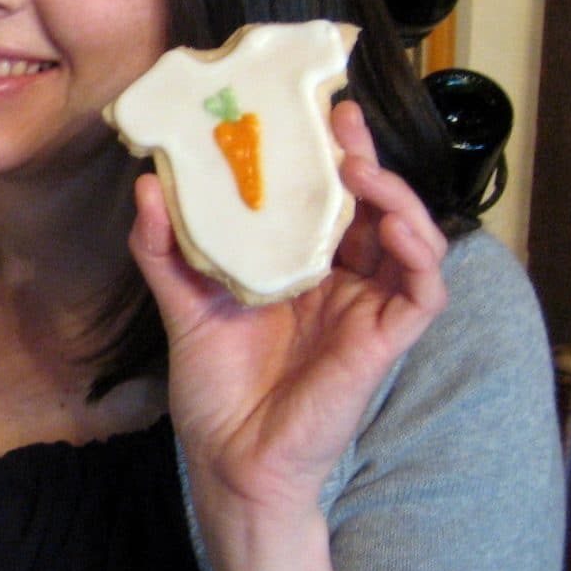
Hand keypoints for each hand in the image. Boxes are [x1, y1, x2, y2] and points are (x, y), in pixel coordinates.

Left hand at [128, 101, 448, 518]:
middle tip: (337, 118)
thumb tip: (145, 184)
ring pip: (408, 237)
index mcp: (297, 268)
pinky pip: (425, 289)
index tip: (308, 112)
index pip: (323, 201)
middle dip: (360, 158)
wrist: (227, 458)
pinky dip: (421, 250)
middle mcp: (339, 282)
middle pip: (369, 208)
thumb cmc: (212, 387)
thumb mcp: (180, 303)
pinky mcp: (384, 341)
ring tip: (359, 169)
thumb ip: (162, 247)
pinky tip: (398, 224)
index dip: (324, 156)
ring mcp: (366, 310)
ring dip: (394, 195)